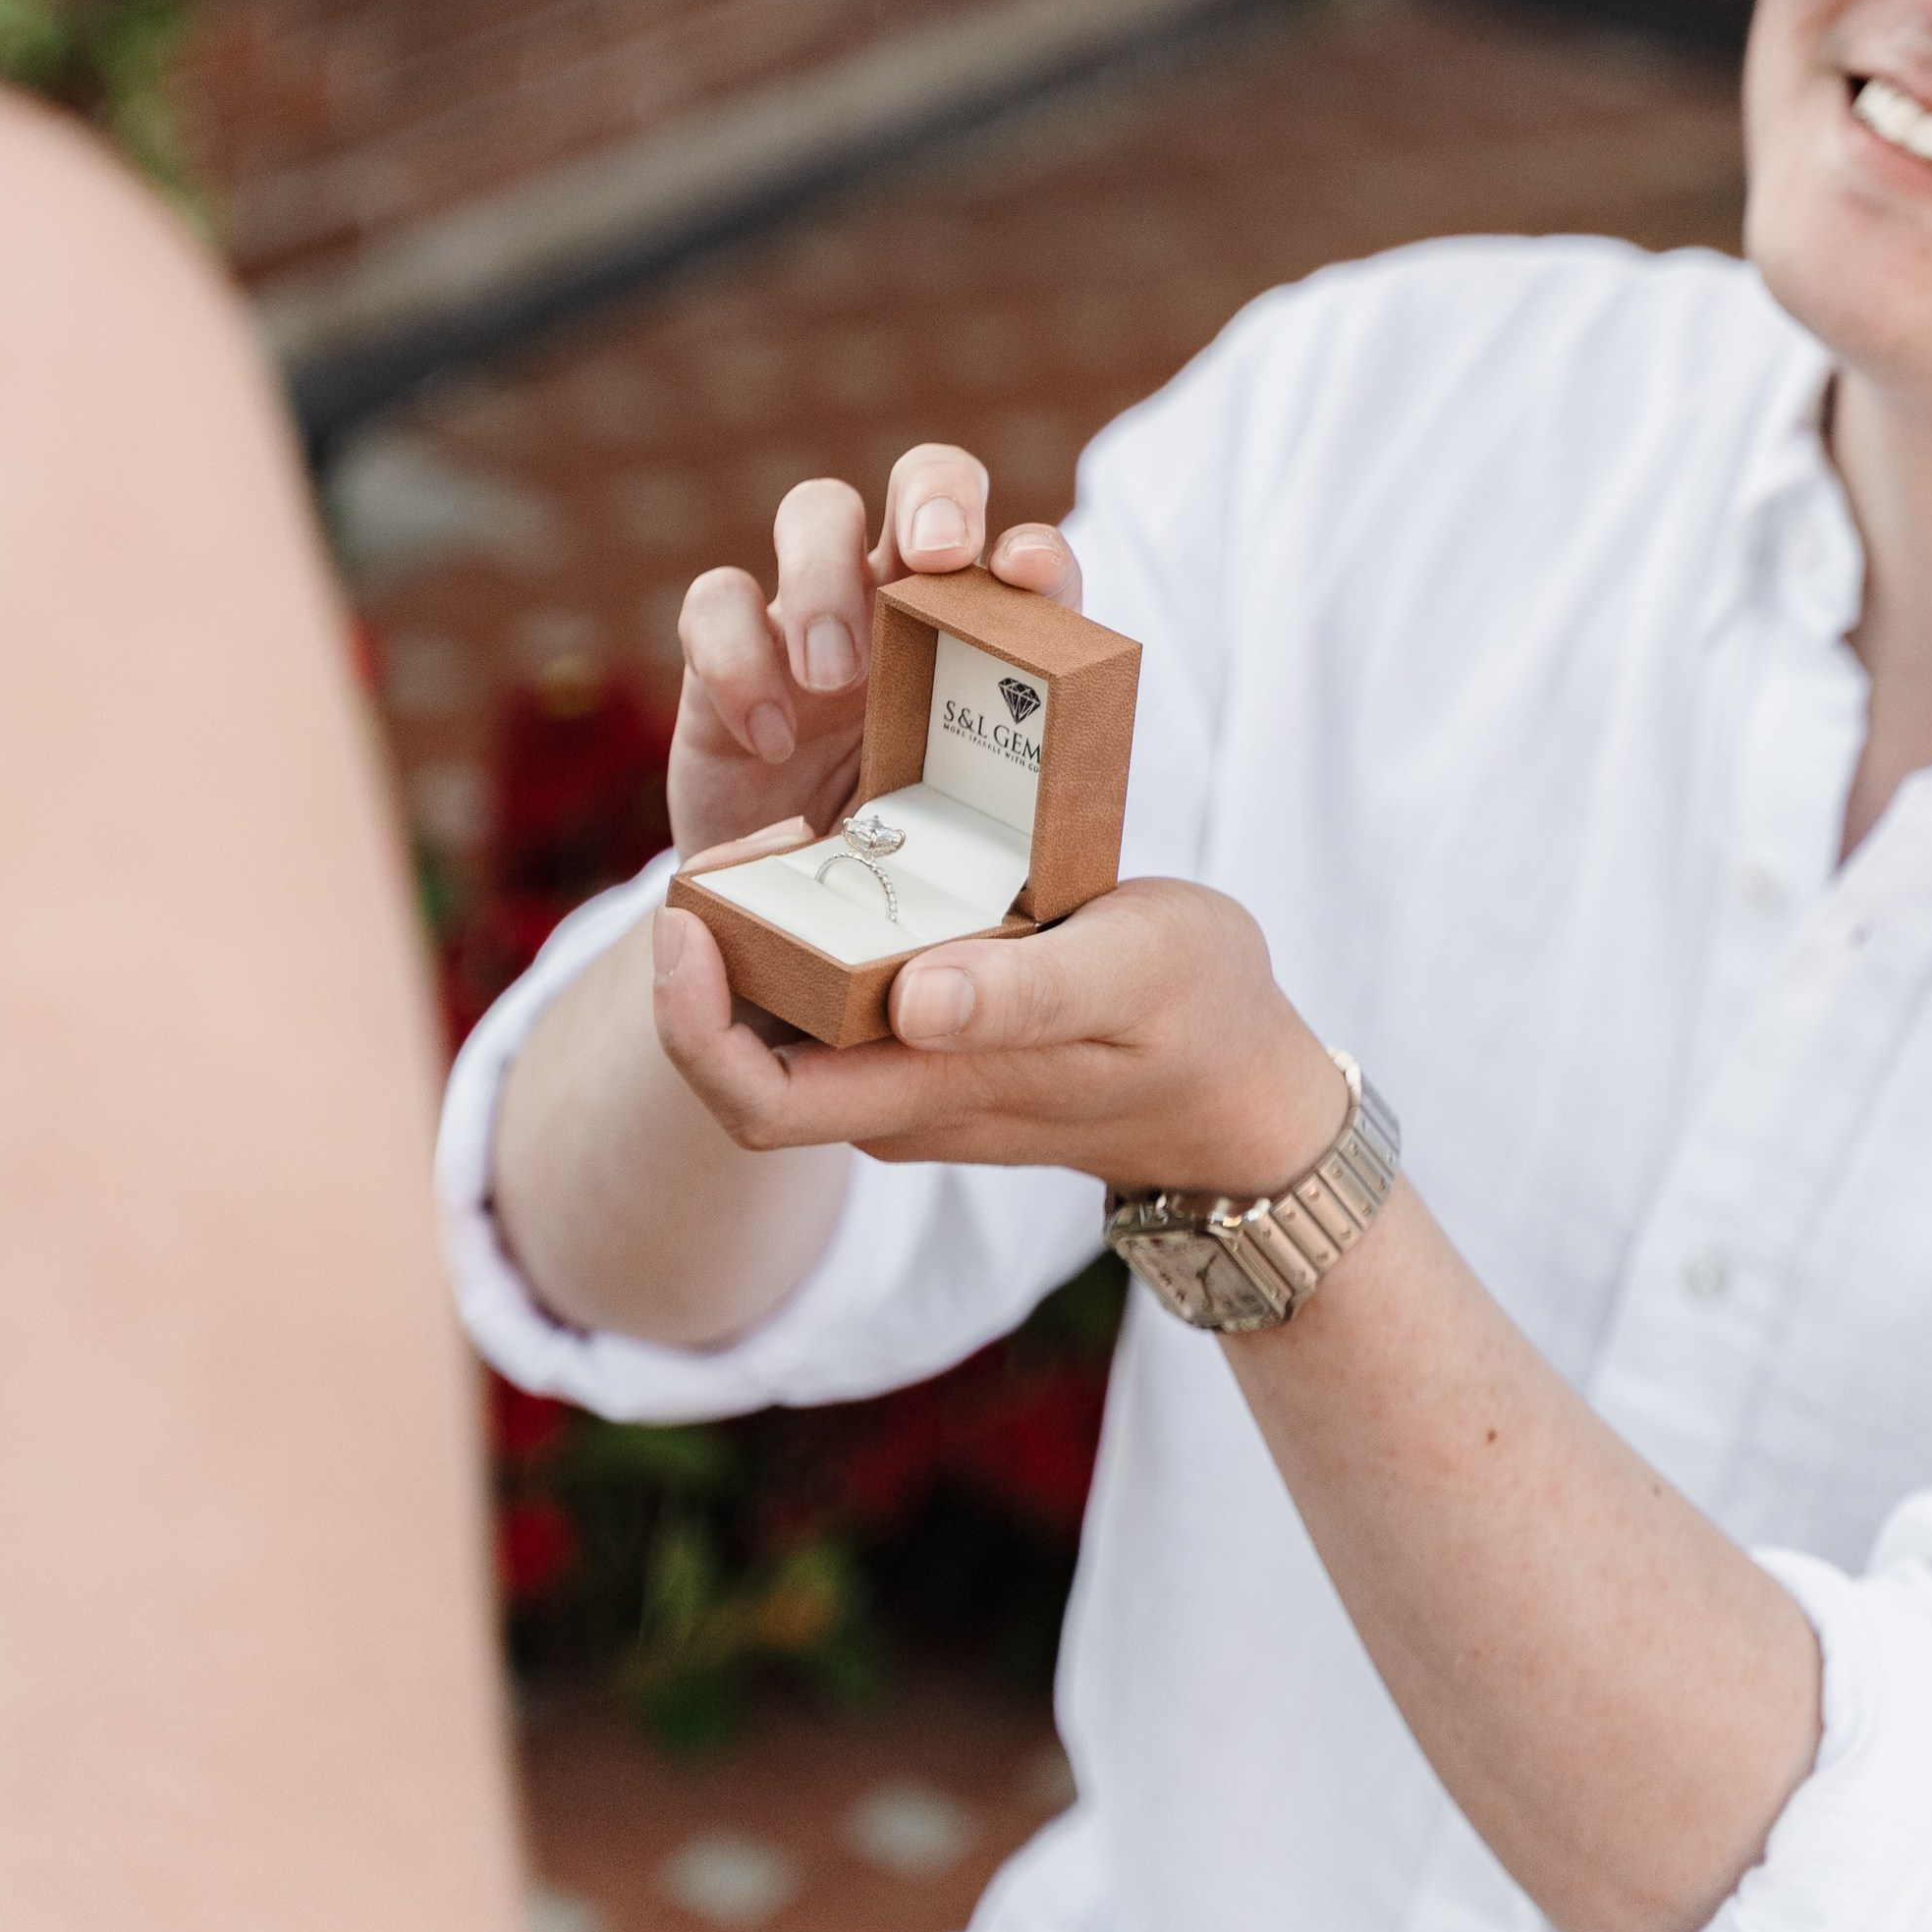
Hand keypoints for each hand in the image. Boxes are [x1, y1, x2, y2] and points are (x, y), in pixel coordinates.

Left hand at [652, 865, 1351, 1196]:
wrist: (1242, 1084)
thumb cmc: (1197, 1015)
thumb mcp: (1133, 973)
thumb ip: (1027, 992)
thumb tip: (916, 1000)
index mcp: (925, 1093)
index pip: (753, 1097)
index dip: (690, 1018)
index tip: (689, 913)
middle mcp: (892, 1099)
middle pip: (741, 1056)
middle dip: (707, 957)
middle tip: (750, 841)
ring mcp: (907, 1075)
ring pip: (779, 1024)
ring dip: (754, 936)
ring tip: (793, 832)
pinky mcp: (928, 1042)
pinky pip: (828, 999)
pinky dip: (808, 930)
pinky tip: (845, 854)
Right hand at [668, 441, 1078, 864]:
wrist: (788, 914)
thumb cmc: (902, 867)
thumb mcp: (968, 847)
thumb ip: (1011, 826)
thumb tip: (1059, 851)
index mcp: (986, 637)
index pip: (1027, 562)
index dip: (1036, 553)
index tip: (1030, 575)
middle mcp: (903, 600)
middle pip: (928, 480)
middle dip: (937, 495)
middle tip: (936, 553)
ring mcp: (811, 614)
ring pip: (817, 509)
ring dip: (826, 576)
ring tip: (835, 678)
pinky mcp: (722, 649)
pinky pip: (717, 598)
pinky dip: (738, 658)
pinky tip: (770, 740)